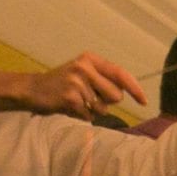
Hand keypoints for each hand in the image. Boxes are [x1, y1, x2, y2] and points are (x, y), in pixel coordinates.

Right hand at [24, 52, 146, 118]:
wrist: (32, 89)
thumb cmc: (62, 83)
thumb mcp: (82, 72)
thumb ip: (103, 78)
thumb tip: (128, 91)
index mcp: (90, 59)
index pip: (121, 73)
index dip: (135, 89)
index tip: (143, 101)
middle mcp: (84, 67)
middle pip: (116, 95)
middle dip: (107, 102)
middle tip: (89, 97)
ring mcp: (76, 82)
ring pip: (103, 108)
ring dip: (93, 110)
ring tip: (77, 101)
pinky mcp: (70, 98)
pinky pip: (89, 115)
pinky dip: (82, 116)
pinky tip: (70, 107)